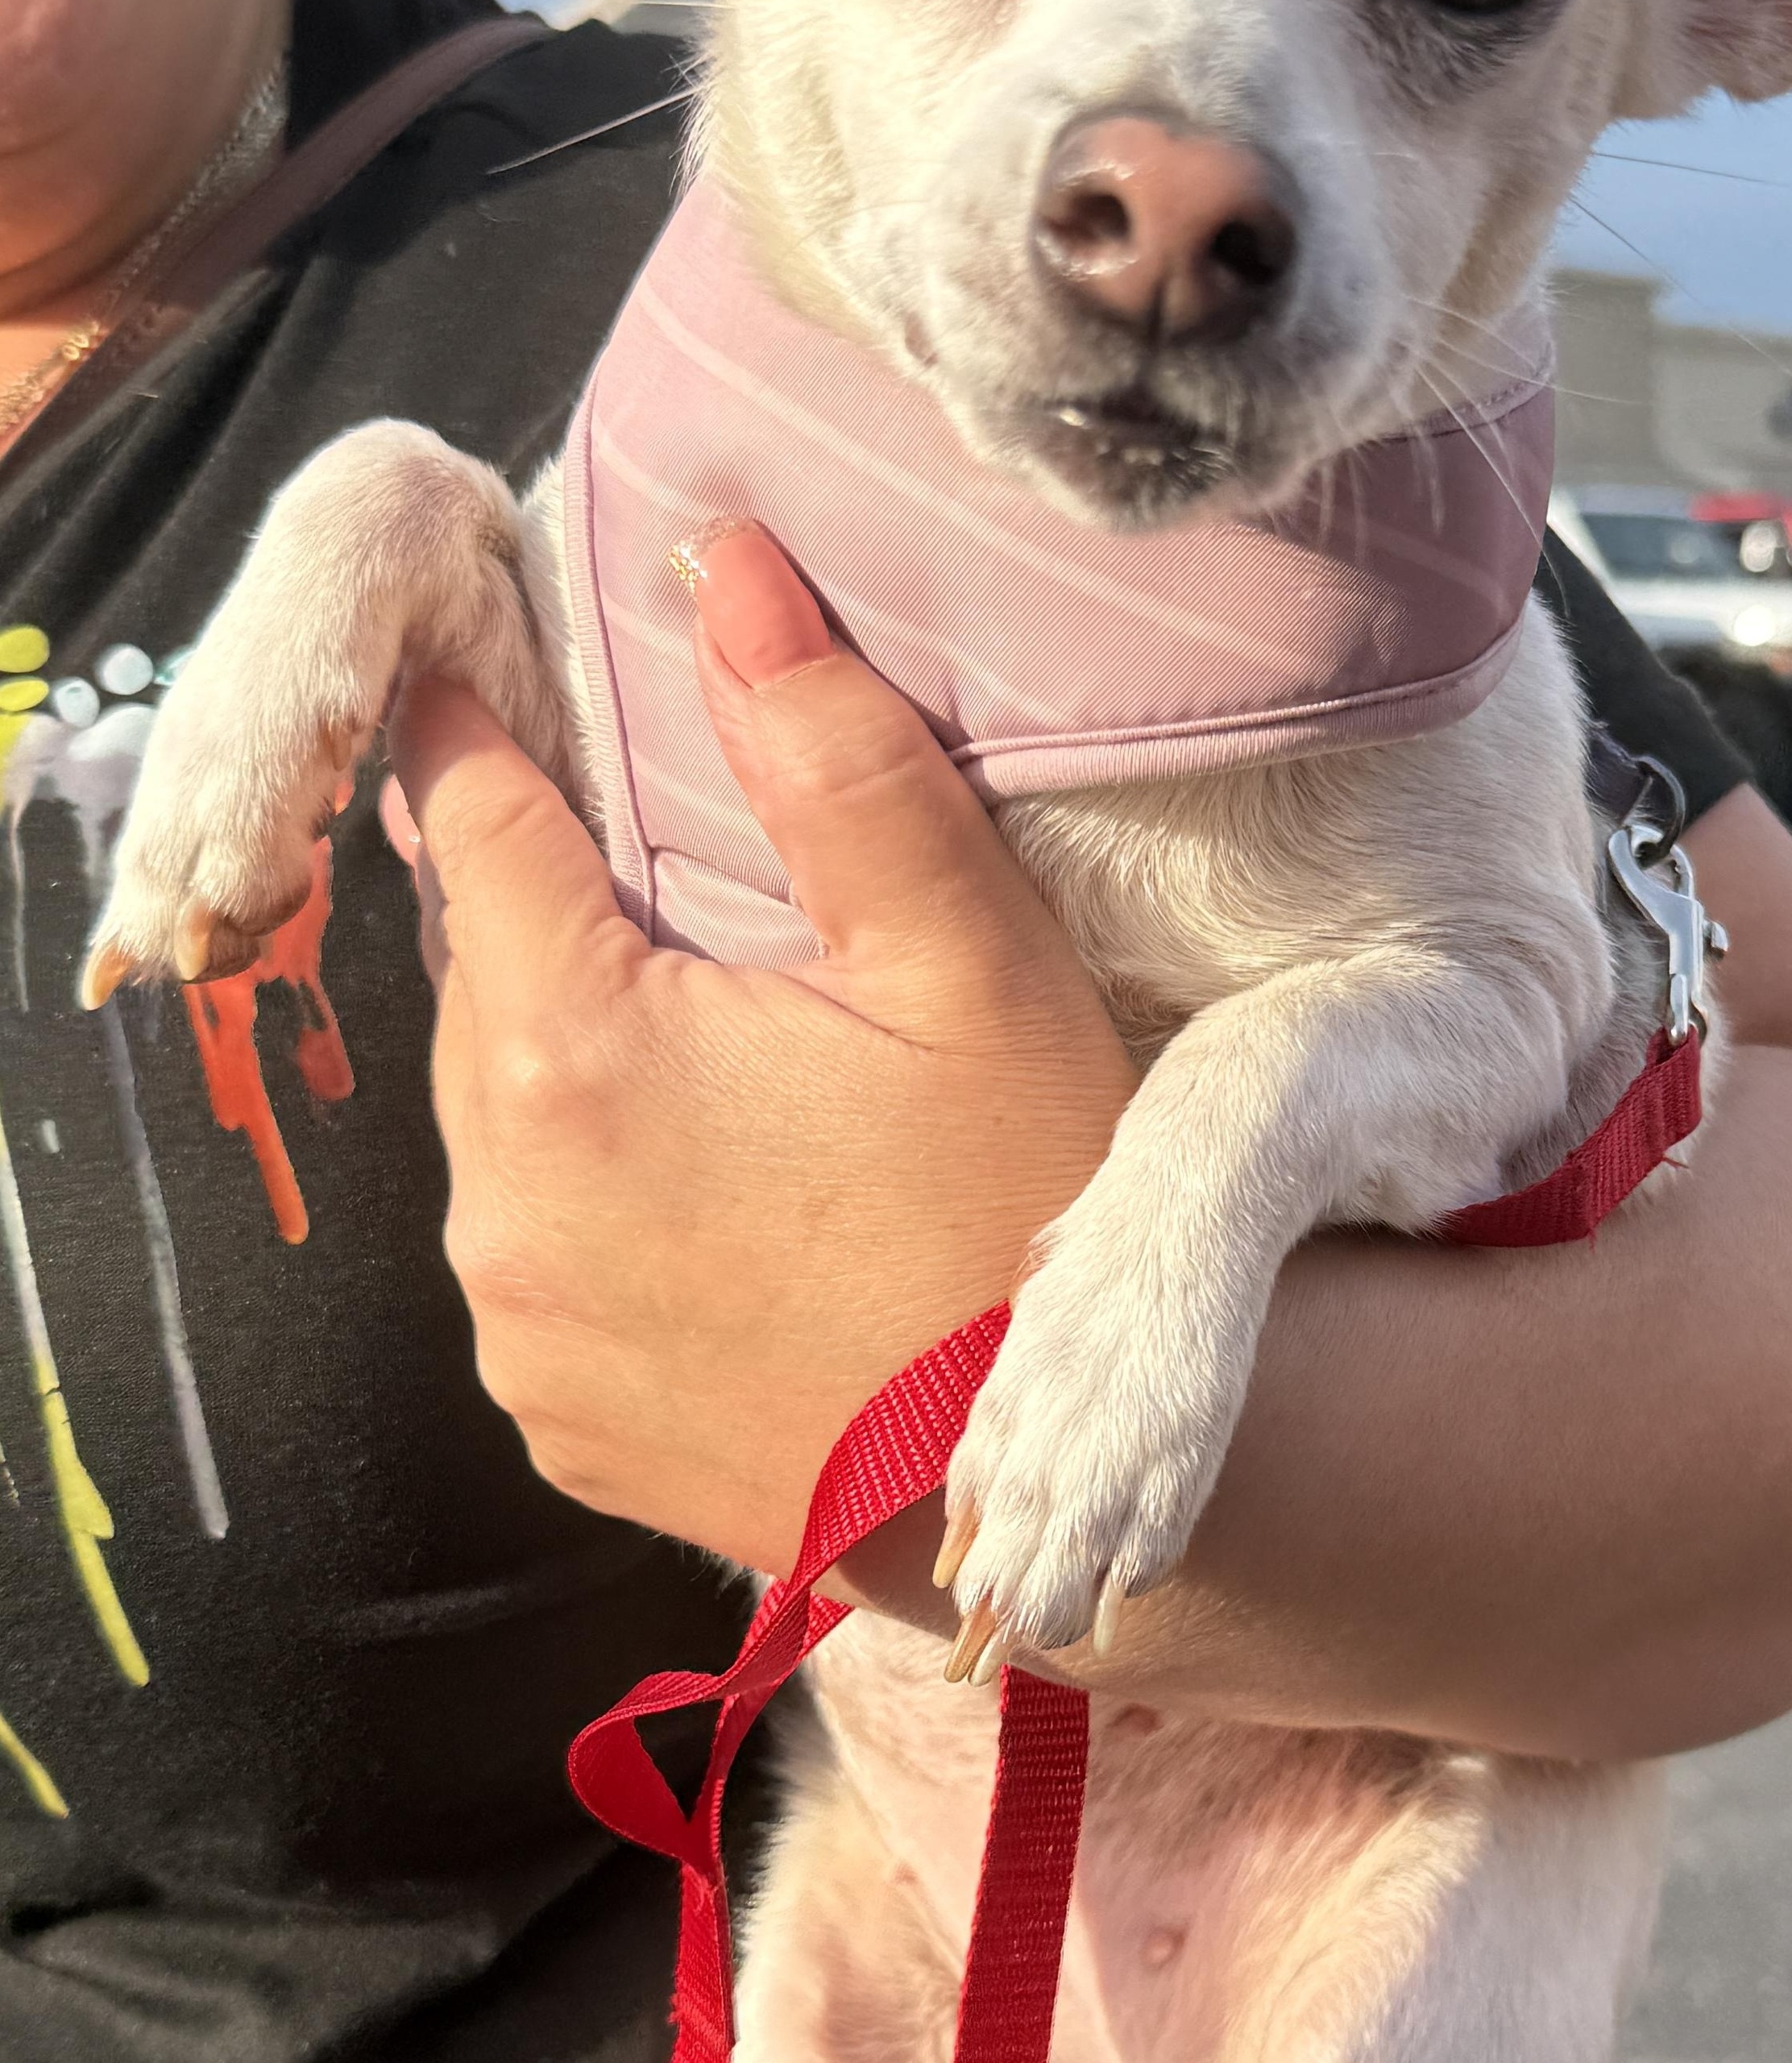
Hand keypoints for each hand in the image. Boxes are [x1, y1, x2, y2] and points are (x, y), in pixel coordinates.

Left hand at [388, 524, 1134, 1571]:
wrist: (1050, 1496)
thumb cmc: (1028, 1212)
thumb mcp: (968, 963)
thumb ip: (833, 756)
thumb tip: (722, 567)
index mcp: (570, 1056)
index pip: (471, 820)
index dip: (494, 729)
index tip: (512, 671)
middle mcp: (494, 1205)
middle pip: (486, 977)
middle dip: (570, 914)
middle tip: (711, 900)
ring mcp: (516, 1332)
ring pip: (507, 1120)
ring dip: (588, 1064)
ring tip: (746, 1070)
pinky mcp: (558, 1419)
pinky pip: (541, 1253)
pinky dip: (608, 1202)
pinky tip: (741, 1207)